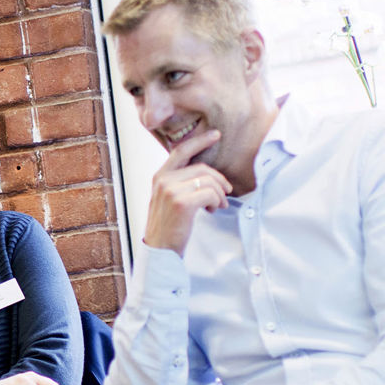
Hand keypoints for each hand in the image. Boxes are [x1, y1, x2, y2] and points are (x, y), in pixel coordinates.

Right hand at [144, 128, 230, 253]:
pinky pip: (210, 193)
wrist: (159, 250)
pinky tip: (213, 210)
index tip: (215, 134)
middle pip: (202, 168)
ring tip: (217, 206)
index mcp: (159, 176)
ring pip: (209, 181)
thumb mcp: (168, 199)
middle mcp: (163, 180)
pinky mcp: (181, 202)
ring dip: (220, 194)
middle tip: (225, 194)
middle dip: (219, 180)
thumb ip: (180, 183)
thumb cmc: (168, 226)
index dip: (199, 140)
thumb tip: (208, 175)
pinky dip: (217, 201)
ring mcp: (171, 190)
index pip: (181, 151)